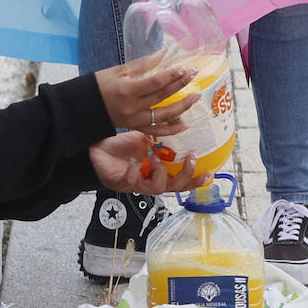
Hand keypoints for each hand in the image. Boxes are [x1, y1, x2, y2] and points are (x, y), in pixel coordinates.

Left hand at [89, 132, 211, 194]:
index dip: (195, 179)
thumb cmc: (123, 148)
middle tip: (190, 159)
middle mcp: (151, 181)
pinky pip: (131, 181)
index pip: (181, 180)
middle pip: (174, 187)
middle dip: (185, 176)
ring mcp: (137, 184)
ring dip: (159, 171)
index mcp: (159, 171)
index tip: (209, 172)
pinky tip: (133, 161)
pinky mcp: (120, 183)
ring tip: (156, 156)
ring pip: (156, 188)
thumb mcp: (145, 139)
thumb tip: (181, 119)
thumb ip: (161, 136)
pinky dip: (133, 171)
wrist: (98, 151)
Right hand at [95, 52, 197, 132]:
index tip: (184, 67)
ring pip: (163, 116)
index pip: (155, 82)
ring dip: (181, 107)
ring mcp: (134, 120)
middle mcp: (133, 107)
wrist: (84, 108)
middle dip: (180, 85)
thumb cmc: (98, 85)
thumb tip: (162, 55)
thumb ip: (141, 65)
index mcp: (127, 90)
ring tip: (195, 97)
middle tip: (194, 75)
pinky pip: (156, 131)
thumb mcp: (117, 70)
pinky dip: (171, 129)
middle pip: (162, 96)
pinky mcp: (135, 127)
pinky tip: (185, 124)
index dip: (171, 75)